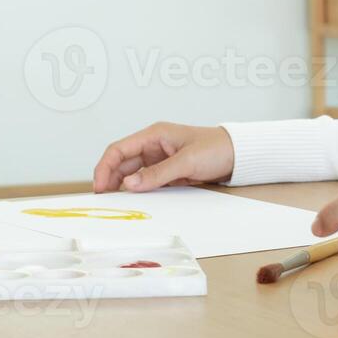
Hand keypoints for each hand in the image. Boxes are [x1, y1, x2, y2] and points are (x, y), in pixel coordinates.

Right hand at [92, 122, 234, 192]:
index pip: (119, 149)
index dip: (105, 166)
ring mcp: (159, 159)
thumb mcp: (186, 162)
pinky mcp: (166, 172)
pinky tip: (133, 201)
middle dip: (109, 179)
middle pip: (122, 162)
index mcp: (154, 134)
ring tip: (115, 203)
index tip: (99, 186)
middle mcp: (152, 146)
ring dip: (122, 186)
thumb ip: (157, 174)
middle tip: (103, 200)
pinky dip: (138, 190)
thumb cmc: (215, 149)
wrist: (237, 155)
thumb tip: (129, 184)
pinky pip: (146, 181)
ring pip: (132, 173)